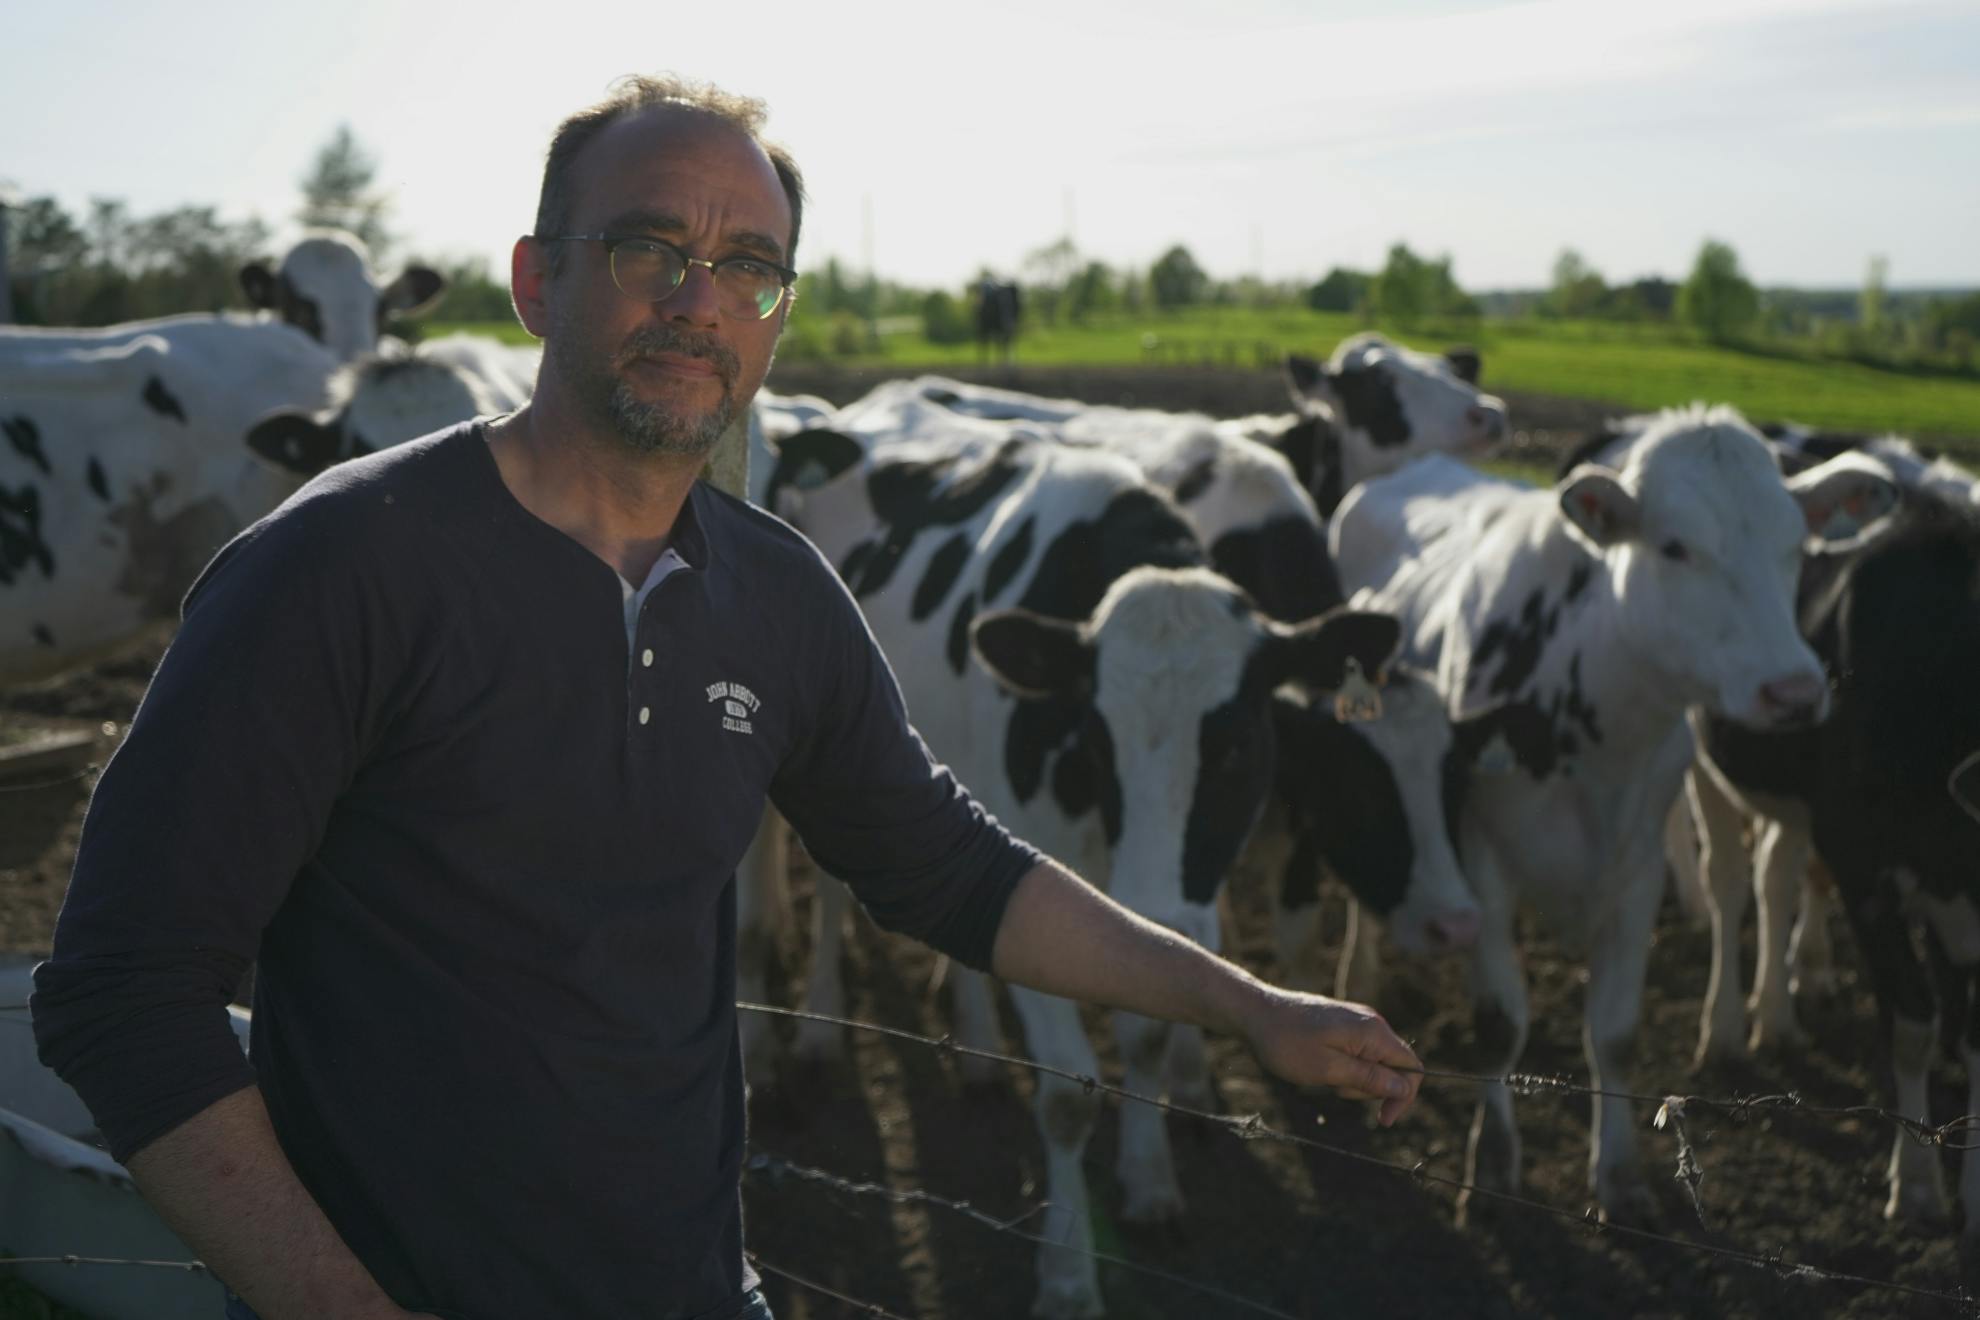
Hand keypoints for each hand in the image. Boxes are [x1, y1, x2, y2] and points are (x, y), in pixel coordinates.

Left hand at [1238, 988, 1421, 1125]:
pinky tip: (1320, 1065)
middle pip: (1393, 1067)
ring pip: (1373, 1063)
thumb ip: (1368, 1078)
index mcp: (1372, 1031)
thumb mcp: (1328, 1069)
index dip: (1403, 1097)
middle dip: (1369, 1088)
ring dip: (1353, 1080)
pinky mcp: (1343, 1025)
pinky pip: (1357, 1054)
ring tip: (1322, 1073)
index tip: (1383, 1120)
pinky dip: (1344, 1068)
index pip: (1412, 1068)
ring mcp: (1357, 1022)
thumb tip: (1404, 1088)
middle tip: (1334, 1087)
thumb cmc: (1288, 1043)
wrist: (1255, 1013)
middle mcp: (1371, 1022)